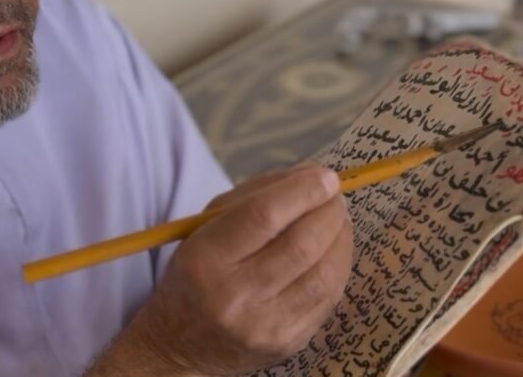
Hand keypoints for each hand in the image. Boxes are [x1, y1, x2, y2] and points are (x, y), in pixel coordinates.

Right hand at [132, 165, 352, 374]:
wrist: (181, 346)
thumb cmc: (196, 274)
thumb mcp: (205, 227)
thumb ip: (256, 194)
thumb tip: (313, 176)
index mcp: (205, 259)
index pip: (263, 216)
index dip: (303, 192)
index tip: (325, 177)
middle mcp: (233, 297)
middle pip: (300, 244)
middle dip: (329, 212)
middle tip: (336, 195)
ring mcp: (264, 326)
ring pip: (324, 274)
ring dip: (341, 237)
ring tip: (338, 219)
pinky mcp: (288, 343)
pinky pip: (329, 298)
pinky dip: (339, 266)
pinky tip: (334, 250)